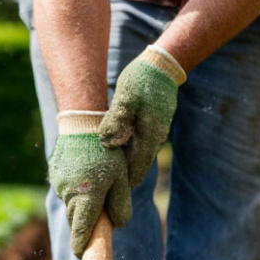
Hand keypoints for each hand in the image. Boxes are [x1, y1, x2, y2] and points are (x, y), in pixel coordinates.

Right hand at [49, 111, 132, 255]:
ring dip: (82, 205)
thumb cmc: (107, 151)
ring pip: (72, 206)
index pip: (81, 231)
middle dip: (86, 224)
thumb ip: (120, 204)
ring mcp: (59, 185)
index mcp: (87, 196)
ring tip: (96, 185)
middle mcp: (69, 194)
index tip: (82, 256)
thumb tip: (118, 225)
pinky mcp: (54, 176)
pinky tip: (85, 174)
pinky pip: (66, 192)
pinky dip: (76, 191)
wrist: (82, 123)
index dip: (82, 246)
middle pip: (76, 221)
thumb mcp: (121, 178)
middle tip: (100, 219)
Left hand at [99, 46, 185, 187]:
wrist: (162, 64)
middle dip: (119, 177)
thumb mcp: (126, 98)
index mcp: (150, 136)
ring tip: (98, 170)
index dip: (122, 185)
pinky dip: (123, 149)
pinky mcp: (150, 126)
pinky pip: (136, 143)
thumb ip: (117, 121)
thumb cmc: (142, 79)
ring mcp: (154, 133)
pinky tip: (108, 148)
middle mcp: (154, 139)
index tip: (105, 194)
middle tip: (97, 187)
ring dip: (119, 163)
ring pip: (134, 155)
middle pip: (135, 167)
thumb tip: (107, 143)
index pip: (136, 171)